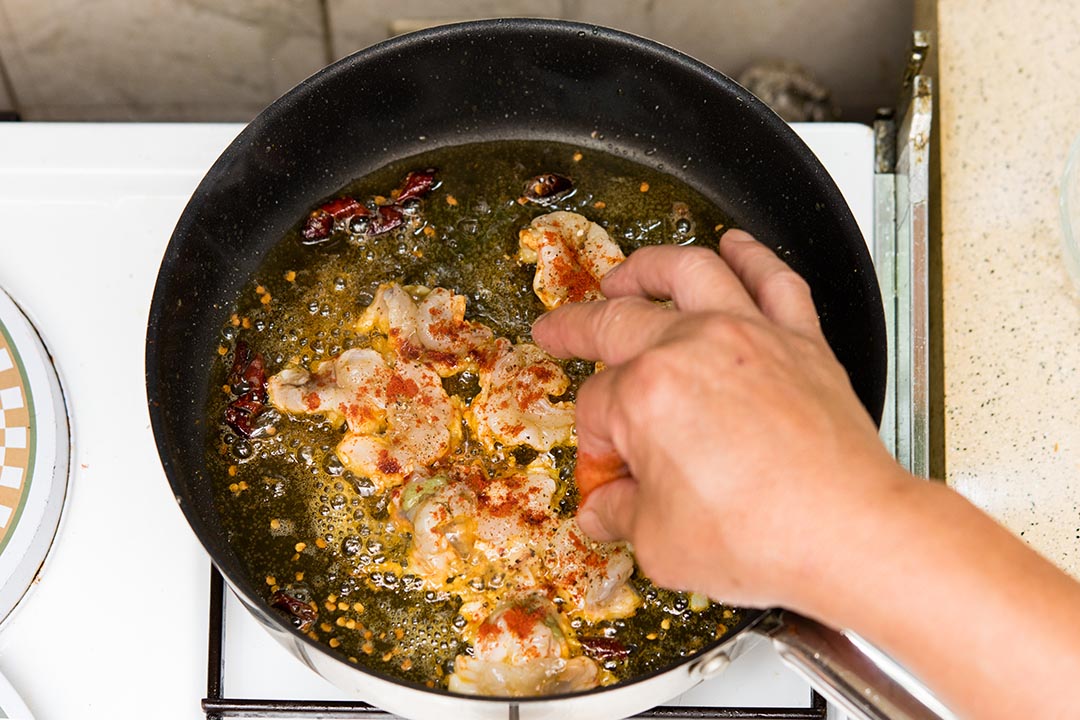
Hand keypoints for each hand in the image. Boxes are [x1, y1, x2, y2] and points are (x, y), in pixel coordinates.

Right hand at [531, 230, 910, 611]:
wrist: (851, 533)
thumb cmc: (762, 535)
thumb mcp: (659, 542)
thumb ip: (620, 514)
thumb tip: (604, 508)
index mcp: (647, 394)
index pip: (598, 407)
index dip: (595, 445)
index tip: (608, 474)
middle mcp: (695, 347)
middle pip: (618, 321)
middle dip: (576, 327)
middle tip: (558, 330)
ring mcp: (751, 336)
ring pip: (691, 271)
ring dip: (649, 266)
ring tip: (626, 272)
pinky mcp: (801, 341)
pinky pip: (775, 279)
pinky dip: (751, 256)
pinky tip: (736, 245)